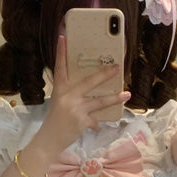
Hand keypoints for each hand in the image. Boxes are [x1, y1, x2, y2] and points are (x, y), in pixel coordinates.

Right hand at [39, 34, 130, 151]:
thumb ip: (72, 94)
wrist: (49, 139)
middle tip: (117, 67)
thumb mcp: (59, 102)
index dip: (61, 52)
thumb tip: (91, 89)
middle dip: (105, 74)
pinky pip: (96, 120)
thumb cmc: (55, 120)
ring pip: (99, 101)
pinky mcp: (82, 121)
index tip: (63, 36)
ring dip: (114, 98)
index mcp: (60, 89)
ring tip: (127, 94)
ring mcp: (75, 108)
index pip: (60, 67)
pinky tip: (96, 126)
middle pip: (89, 81)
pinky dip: (96, 123)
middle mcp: (67, 96)